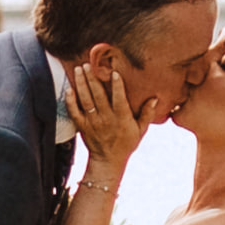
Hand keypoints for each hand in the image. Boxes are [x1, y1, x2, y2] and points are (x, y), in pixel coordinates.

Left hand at [63, 51, 152, 178]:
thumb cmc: (126, 144)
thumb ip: (147, 114)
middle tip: (88, 64)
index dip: (117, 86)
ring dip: (81, 84)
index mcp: (121, 118)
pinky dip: (71, 101)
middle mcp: (106, 118)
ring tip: (79, 69)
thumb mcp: (140, 130)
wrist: (108, 161)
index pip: (119, 99)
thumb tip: (155, 98)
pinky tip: (69, 89)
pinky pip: (75, 112)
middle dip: (93, 78)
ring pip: (86, 100)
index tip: (114, 72)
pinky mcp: (82, 126)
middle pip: (98, 95)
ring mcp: (92, 122)